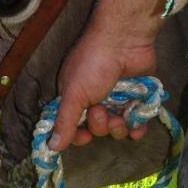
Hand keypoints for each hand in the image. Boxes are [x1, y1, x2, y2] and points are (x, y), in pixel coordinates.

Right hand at [48, 27, 156, 150]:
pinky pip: (136, 121)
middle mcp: (95, 97)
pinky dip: (137, 126)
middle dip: (99, 125)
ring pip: (116, 127)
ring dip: (118, 127)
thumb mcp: (73, 93)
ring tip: (119, 114)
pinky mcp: (136, 96)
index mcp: (75, 95)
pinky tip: (136, 126)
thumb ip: (64, 121)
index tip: (84, 136)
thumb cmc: (93, 63)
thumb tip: (51, 146)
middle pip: (96, 128)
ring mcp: (116, 97)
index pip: (73, 125)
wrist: (125, 41)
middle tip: (101, 110)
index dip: (78, 134)